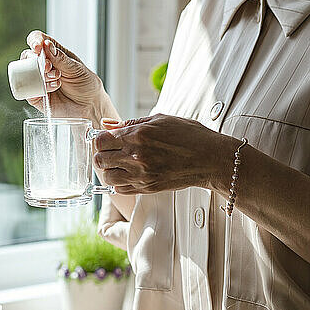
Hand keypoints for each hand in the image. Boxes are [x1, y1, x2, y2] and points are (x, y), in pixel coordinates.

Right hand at [19, 30, 114, 125]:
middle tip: (48, 67)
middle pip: (28, 55)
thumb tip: (46, 44)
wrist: (90, 106)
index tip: (38, 47)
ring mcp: (38, 80)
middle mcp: (44, 65)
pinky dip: (38, 88)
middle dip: (36, 60)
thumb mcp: (76, 69)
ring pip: (26, 72)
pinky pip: (28, 90)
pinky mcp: (36, 96)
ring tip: (57, 80)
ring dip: (39, 74)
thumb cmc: (86, 85)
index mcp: (54, 53)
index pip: (39, 40)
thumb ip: (61, 58)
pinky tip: (52, 88)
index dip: (35, 40)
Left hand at [93, 114, 233, 193]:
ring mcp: (141, 174)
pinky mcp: (147, 188)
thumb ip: (130, 123)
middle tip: (110, 151)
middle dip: (101, 154)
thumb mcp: (159, 120)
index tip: (105, 139)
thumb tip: (107, 124)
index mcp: (138, 135)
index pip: (100, 140)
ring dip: (109, 169)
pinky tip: (128, 174)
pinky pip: (120, 189)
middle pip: (100, 159)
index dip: (99, 139)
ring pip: (107, 177)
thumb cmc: (189, 136)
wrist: (210, 158)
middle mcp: (136, 156)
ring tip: (119, 164)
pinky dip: (119, 182)